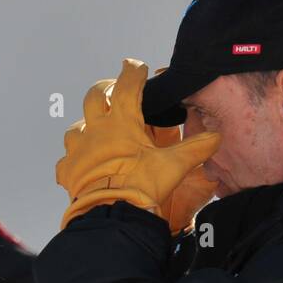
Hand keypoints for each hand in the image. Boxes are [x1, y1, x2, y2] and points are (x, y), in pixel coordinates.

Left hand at [55, 58, 220, 229]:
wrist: (111, 217)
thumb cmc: (140, 187)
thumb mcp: (173, 166)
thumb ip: (195, 149)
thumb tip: (216, 137)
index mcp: (121, 122)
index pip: (126, 85)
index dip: (133, 72)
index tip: (136, 66)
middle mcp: (95, 130)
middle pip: (94, 97)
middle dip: (104, 89)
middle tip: (112, 88)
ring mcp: (78, 150)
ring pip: (76, 128)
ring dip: (86, 125)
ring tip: (95, 130)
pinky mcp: (67, 171)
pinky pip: (66, 160)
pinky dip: (73, 160)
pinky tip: (80, 164)